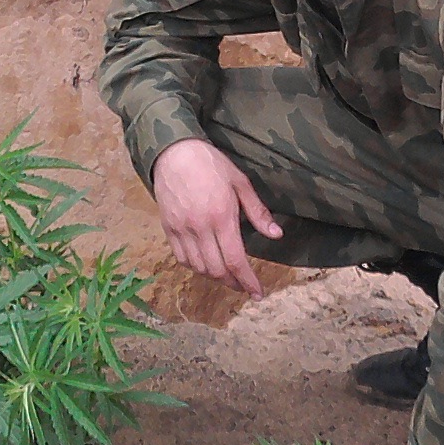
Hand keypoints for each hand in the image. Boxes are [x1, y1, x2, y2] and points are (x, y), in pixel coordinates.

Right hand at [151, 139, 282, 297]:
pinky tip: (205, 263)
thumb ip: (258, 212)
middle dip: (233, 282)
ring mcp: (181, 229)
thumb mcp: (240, 183)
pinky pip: (181, 258)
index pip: (235, 260)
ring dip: (214, 276)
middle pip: (216, 269)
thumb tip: (275, 235)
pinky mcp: (168, 228)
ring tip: (227, 274)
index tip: (257, 293)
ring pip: (198, 267)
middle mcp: (199, 227)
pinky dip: (195, 267)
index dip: (248, 281)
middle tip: (244, 284)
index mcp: (221, 216)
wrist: (174, 151)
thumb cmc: (211, 164)